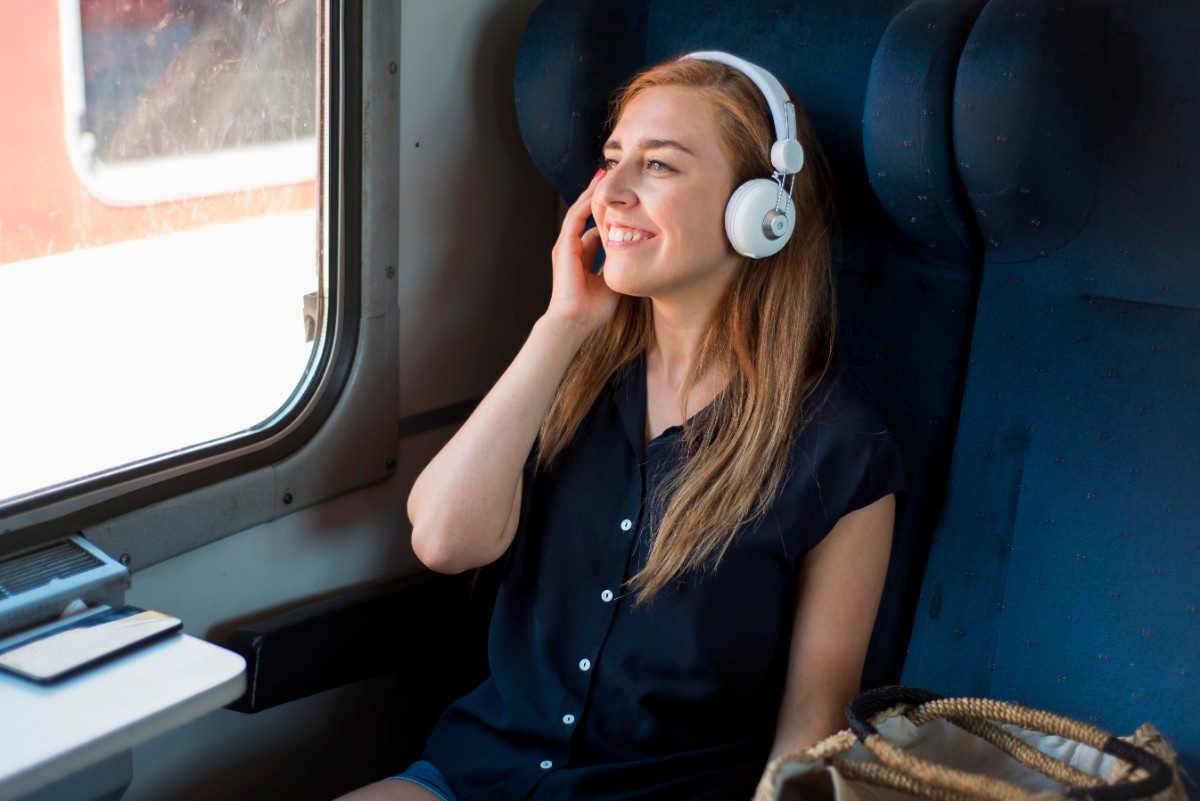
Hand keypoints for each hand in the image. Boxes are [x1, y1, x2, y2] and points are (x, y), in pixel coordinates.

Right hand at [546, 170, 619, 337]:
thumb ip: (619, 266)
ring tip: (602, 175)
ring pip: (579, 211)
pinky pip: (576, 218)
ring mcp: (565, 246)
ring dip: (590, 193)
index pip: (595, 228)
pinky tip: (597, 190)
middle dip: (597, 196)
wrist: (574, 322)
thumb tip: (633, 256)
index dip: (607, 214)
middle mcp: (571, 248)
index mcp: (581, 257)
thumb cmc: (593, 310)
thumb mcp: (612, 282)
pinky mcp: (564, 247)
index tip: (621, 200)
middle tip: (610, 176)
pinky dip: (586, 203)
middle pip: (585, 214)